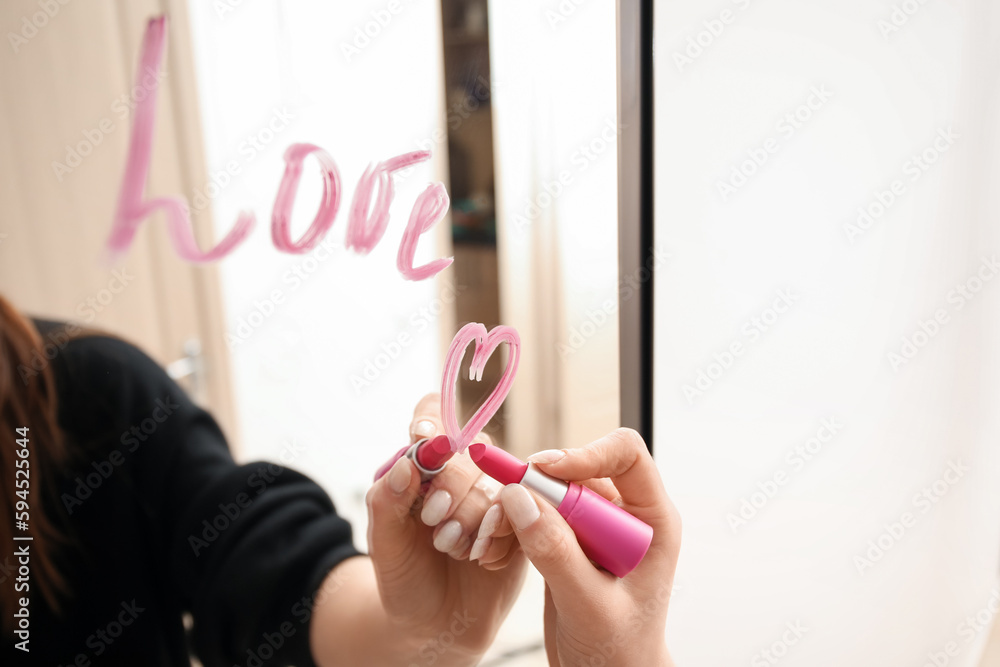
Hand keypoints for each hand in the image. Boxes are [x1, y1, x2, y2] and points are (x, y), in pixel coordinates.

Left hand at [364, 393, 526, 662]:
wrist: (434, 625)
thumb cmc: (405, 576)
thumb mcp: (383, 542)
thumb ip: (387, 500)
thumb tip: (407, 462)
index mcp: (425, 464)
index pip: (433, 415)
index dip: (434, 421)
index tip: (426, 440)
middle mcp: (463, 472)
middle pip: (470, 451)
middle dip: (452, 489)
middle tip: (434, 524)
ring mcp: (495, 494)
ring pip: (498, 484)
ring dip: (473, 520)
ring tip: (452, 549)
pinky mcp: (522, 521)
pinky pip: (523, 513)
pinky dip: (496, 538)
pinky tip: (479, 558)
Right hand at [477, 428, 680, 665]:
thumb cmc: (619, 652)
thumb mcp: (588, 605)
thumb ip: (557, 553)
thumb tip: (519, 498)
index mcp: (652, 520)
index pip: (626, 455)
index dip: (586, 453)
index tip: (545, 470)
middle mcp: (625, 514)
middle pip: (578, 468)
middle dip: (538, 484)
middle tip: (502, 507)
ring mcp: (594, 526)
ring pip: (551, 488)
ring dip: (519, 504)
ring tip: (492, 536)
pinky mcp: (568, 540)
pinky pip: (536, 512)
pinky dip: (513, 522)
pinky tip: (496, 547)